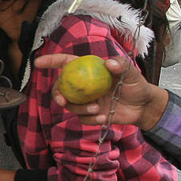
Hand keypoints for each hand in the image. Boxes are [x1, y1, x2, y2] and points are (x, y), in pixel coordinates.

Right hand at [35, 53, 168, 127]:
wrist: (143, 108)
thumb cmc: (137, 86)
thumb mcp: (132, 72)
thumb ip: (122, 65)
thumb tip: (109, 64)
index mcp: (88, 70)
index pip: (65, 63)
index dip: (51, 61)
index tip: (38, 63)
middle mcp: (83, 85)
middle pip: (61, 87)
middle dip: (57, 94)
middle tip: (63, 101)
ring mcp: (85, 100)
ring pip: (70, 105)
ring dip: (79, 109)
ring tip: (96, 109)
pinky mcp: (90, 114)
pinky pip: (82, 118)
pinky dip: (90, 119)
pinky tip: (103, 117)